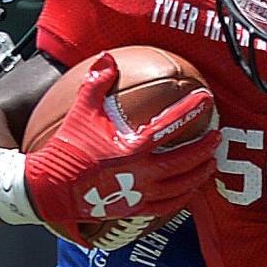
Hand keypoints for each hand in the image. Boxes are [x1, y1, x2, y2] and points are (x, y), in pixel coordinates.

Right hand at [24, 52, 219, 236]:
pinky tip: (191, 188)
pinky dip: (184, 196)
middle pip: (185, 161)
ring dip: (200, 173)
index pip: (170, 125)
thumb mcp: (81, 112)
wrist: (49, 189)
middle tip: (217, 136)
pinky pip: (169, 205)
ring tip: (211, 162)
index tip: (206, 100)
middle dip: (205, 148)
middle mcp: (141, 173)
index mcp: (132, 148)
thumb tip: (106, 56)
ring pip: (182, 186)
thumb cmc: (66, 149)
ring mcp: (140, 194)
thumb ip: (97, 82)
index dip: (190, 110)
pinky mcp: (136, 210)